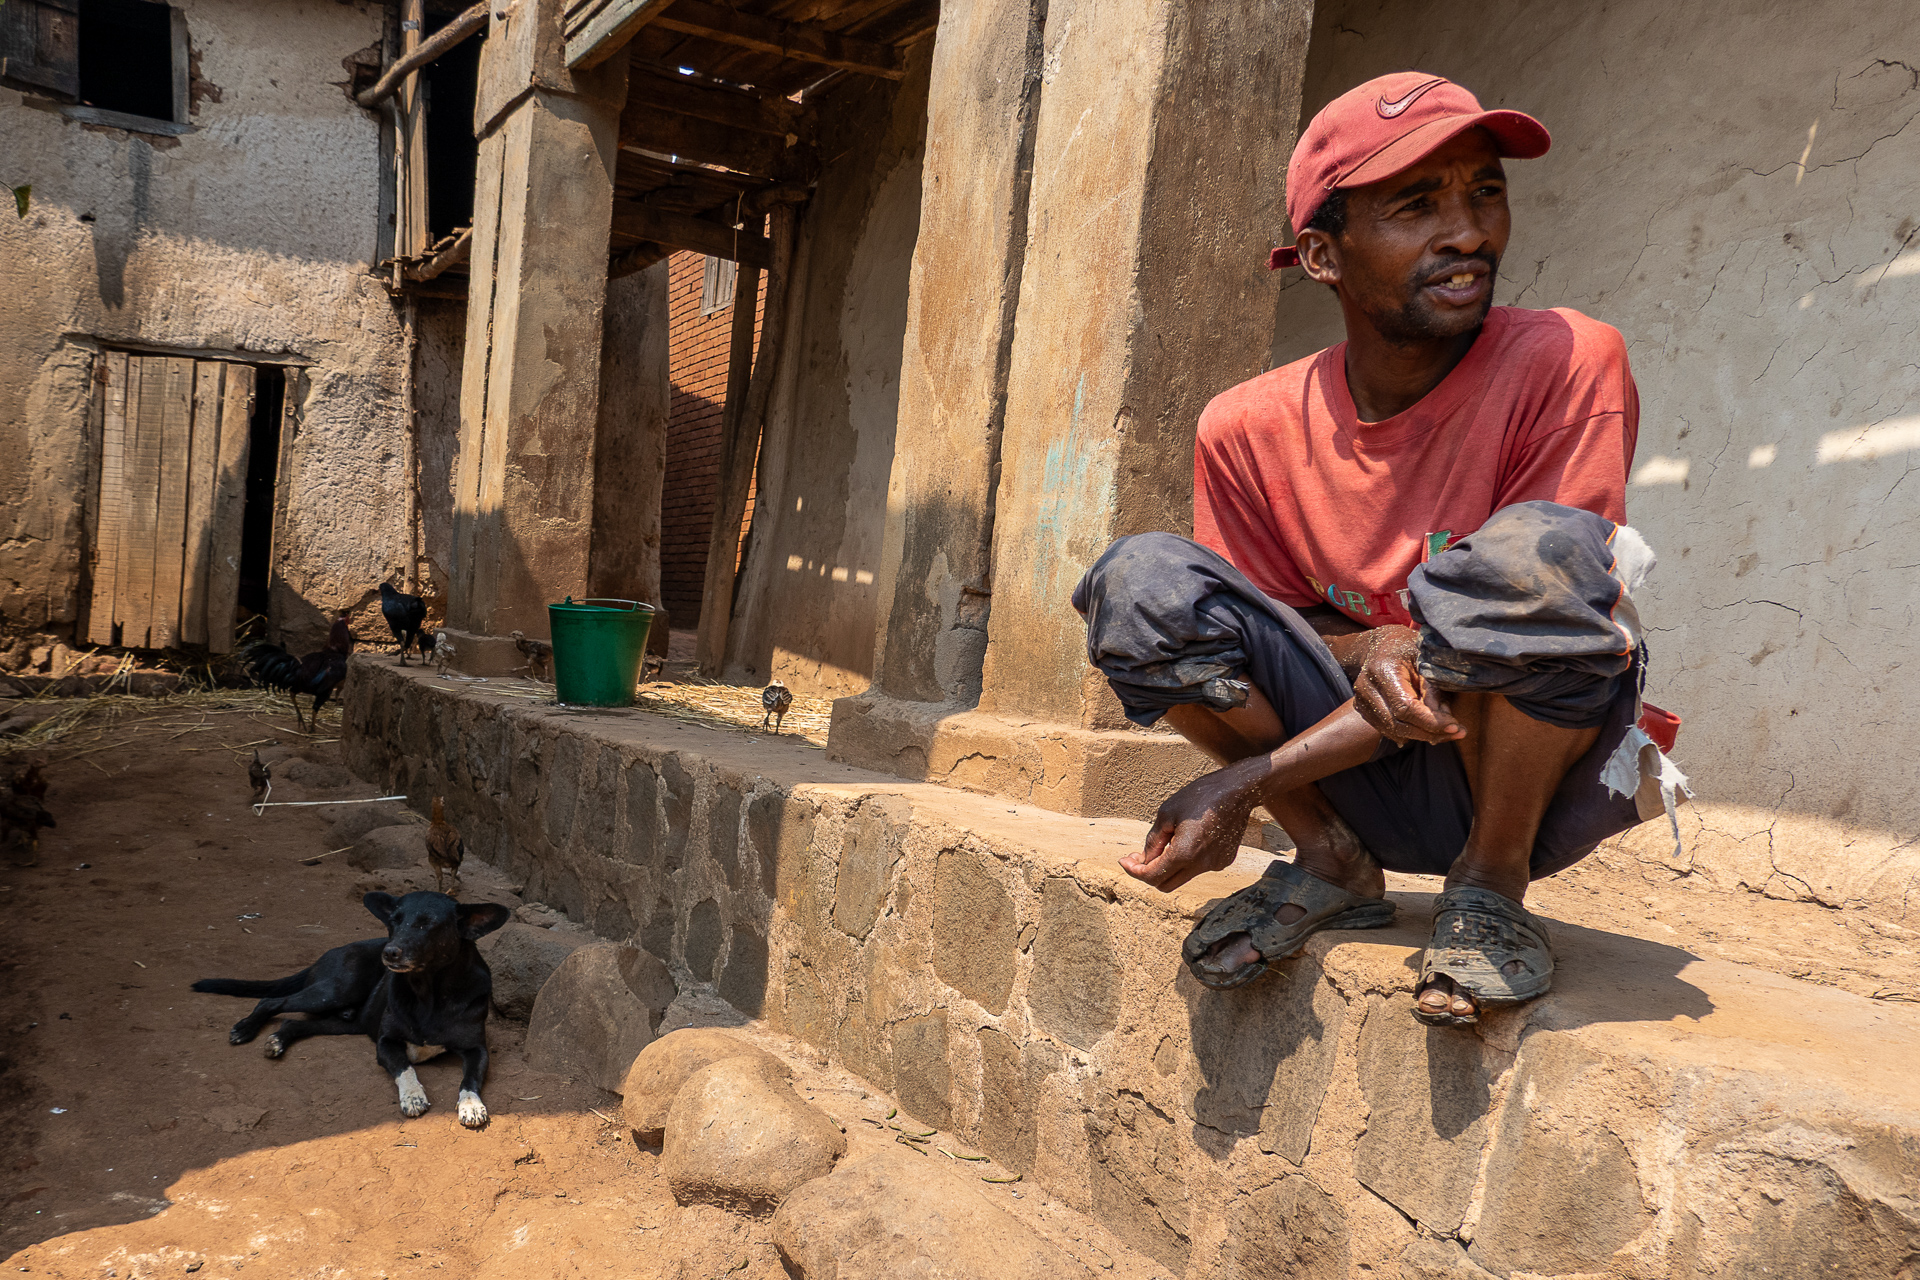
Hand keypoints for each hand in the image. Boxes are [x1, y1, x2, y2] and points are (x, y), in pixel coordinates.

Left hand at [1121, 762, 1260, 892]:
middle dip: (1148, 873)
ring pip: (1182, 876)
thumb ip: (1153, 841)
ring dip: (1167, 866)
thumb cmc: (1200, 796)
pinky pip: (1198, 868)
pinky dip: (1186, 860)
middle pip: (1165, 884)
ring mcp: (1215, 865)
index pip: (1152, 876)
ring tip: (1165, 842)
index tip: (1124, 860)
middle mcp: (1201, 865)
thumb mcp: (1167, 813)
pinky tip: (1187, 839)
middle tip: (1137, 856)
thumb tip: (1143, 859)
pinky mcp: (1224, 861)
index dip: (1134, 871)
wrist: (1238, 790)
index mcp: (1185, 853)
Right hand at [1350, 626, 1462, 745]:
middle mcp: (1366, 688)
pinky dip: (1412, 732)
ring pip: (1394, 732)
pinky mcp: (1364, 711)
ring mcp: (1361, 701)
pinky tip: (1430, 727)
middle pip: (1398, 725)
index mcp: (1383, 670)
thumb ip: (1433, 687)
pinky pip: (1390, 730)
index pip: (1405, 707)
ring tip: (1448, 729)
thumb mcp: (1427, 658)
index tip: (1456, 726)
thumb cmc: (1409, 648)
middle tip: (1458, 732)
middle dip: (1430, 732)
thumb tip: (1442, 718)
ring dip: (1423, 735)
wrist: (1381, 645)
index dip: (1431, 722)